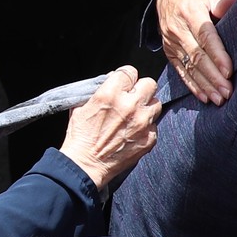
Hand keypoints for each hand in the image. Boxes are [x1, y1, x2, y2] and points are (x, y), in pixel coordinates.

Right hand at [58, 67, 158, 188]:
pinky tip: (133, 133)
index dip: (125, 77)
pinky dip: (146, 128)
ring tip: (134, 116)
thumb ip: (98, 90)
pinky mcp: (149, 139)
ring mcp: (142, 123)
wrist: (85, 165)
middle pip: (149, 84)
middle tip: (133, 98)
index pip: (130, 71)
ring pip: (156, 104)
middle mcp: (129, 106)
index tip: (124, 83)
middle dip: (140, 89)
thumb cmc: (80, 136)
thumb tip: (112, 80)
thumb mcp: (80, 106)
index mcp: (110, 94)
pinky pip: (154, 126)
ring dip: (146, 108)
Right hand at [156, 0, 234, 103]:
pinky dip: (192, 85)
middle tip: (227, 92)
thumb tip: (233, 4)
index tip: (229, 72)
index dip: (217, 55)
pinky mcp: (169, 50)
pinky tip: (204, 96)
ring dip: (204, 85)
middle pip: (196, 56)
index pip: (205, 36)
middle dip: (212, 77)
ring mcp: (171, 41)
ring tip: (218, 99)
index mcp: (190, 11)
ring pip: (188, 67)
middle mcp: (177, 28)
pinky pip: (180, 70)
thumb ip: (222, 1)